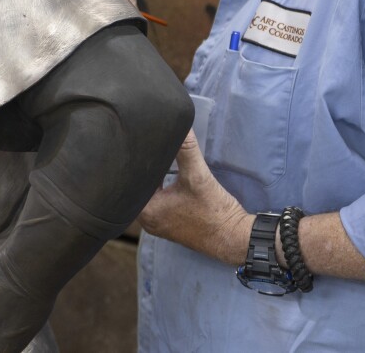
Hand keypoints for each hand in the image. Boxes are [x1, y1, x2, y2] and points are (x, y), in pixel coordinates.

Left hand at [138, 131, 249, 264]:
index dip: (133, 162)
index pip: (130, 180)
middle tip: (146, 146)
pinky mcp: (170, 223)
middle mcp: (146, 221)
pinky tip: (167, 174)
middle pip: (138, 187)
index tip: (136, 144)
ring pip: (148, 193)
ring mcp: (158, 224)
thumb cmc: (215, 212)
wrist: (235, 238)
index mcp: (145, 212)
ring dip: (153, 177)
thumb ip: (186, 149)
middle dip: (144, 168)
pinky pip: (158, 201)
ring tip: (156, 156)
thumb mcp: (198, 176)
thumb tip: (181, 125)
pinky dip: (161, 187)